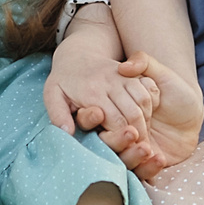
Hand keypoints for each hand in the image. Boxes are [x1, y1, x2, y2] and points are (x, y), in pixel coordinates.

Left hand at [46, 17, 158, 146]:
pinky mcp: (132, 72)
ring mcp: (123, 76)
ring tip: (143, 137)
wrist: (78, 53)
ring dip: (146, 121)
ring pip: (143, 102)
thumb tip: (67, 133)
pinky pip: (149, 90)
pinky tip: (146, 118)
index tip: (125, 151)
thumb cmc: (64, 80)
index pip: (114, 121)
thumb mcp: (52, 95)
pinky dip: (151, 106)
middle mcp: (110, 82)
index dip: (122, 139)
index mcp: (91, 92)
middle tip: (140, 150)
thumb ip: (58, 115)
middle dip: (139, 134)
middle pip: (132, 113)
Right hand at [100, 53, 201, 177]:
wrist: (195, 112)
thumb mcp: (161, 74)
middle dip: (115, 140)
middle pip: (105, 143)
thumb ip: (143, 63)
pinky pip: (143, 174)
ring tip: (147, 147)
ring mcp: (132, 150)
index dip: (90, 118)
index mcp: (113, 112)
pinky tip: (159, 157)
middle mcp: (118, 133)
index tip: (96, 112)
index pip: (91, 120)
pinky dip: (149, 167)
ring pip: (122, 160)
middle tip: (131, 132)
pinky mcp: (147, 165)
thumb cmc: (176, 91)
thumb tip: (124, 66)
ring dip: (132, 155)